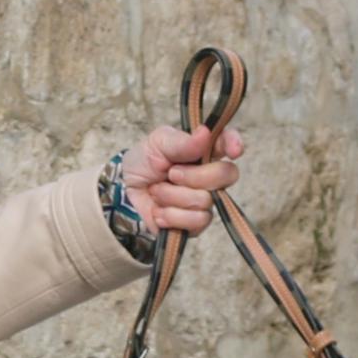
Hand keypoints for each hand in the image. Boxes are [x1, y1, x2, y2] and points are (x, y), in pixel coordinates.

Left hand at [122, 122, 245, 238]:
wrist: (122, 196)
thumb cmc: (142, 165)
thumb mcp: (157, 144)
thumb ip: (181, 141)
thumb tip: (206, 133)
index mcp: (203, 150)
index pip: (227, 143)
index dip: (234, 144)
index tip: (233, 150)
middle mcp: (209, 175)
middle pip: (226, 175)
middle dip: (194, 176)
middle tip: (171, 174)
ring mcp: (205, 201)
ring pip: (206, 200)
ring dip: (173, 196)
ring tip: (157, 192)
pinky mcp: (196, 224)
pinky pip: (197, 221)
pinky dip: (172, 215)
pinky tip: (159, 212)